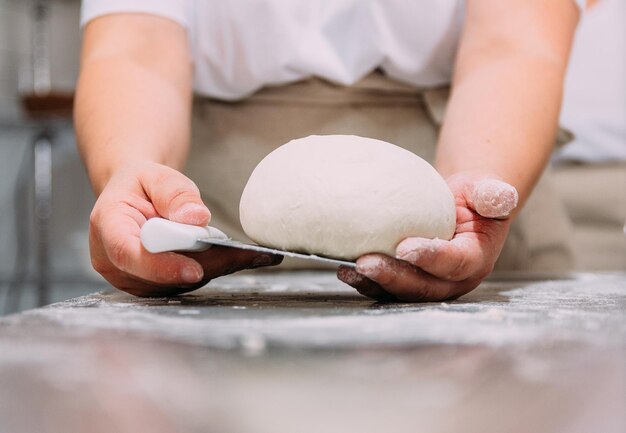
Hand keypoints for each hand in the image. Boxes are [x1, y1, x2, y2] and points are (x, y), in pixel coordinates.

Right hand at [89, 162, 281, 296]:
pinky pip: (180, 284)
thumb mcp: (158, 175)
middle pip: (156, 275)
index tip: (193, 270)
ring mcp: (128, 277)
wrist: (136, 197)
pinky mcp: (148, 285)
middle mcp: (111, 258)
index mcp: (107, 225)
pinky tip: (233, 258)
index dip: (160, 266)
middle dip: (201, 267)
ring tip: (245, 255)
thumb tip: (195, 218)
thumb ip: (175, 194)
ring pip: (172, 284)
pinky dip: (208, 271)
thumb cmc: (144, 185)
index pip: (127, 254)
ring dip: (209, 270)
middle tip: (242, 256)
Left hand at [337, 172, 518, 301]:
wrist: (461, 210)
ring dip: (374, 284)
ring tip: (349, 270)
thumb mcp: (487, 190)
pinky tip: (344, 270)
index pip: (453, 262)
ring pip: (401, 292)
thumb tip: (501, 197)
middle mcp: (452, 281)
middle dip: (393, 277)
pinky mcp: (410, 283)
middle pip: (422, 286)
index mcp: (475, 260)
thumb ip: (493, 195)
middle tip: (365, 262)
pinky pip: (387, 287)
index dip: (430, 257)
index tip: (404, 247)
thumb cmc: (474, 198)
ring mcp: (429, 286)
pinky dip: (366, 282)